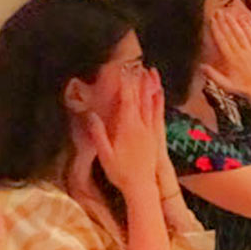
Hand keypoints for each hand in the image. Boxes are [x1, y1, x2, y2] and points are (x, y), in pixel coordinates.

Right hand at [87, 70, 158, 193]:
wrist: (142, 187)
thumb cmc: (120, 172)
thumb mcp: (104, 155)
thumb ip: (98, 134)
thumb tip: (90, 114)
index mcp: (128, 128)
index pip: (127, 100)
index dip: (126, 83)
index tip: (123, 68)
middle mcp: (141, 125)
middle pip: (140, 98)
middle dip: (138, 79)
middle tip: (137, 62)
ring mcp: (150, 130)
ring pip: (151, 103)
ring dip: (150, 86)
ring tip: (151, 70)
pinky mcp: (155, 135)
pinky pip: (158, 113)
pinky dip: (158, 100)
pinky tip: (159, 92)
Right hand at [201, 11, 250, 98]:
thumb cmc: (243, 90)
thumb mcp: (226, 85)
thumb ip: (213, 75)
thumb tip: (201, 66)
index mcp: (233, 60)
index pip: (223, 41)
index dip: (217, 29)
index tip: (213, 20)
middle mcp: (242, 54)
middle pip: (231, 34)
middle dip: (224, 22)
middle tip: (219, 12)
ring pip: (242, 33)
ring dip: (235, 22)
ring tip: (229, 13)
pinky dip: (249, 28)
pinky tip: (244, 20)